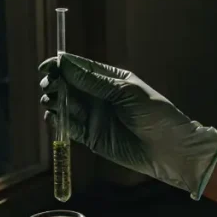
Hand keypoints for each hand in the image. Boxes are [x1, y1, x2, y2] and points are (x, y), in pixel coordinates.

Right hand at [39, 53, 216, 199]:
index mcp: (110, 79)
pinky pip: (69, 127)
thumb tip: (67, 65)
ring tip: (51, 100)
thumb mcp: (127, 93)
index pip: (80, 68)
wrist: (170, 150)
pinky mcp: (90, 137)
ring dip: (54, 101)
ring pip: (65, 105)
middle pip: (68, 85)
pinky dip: (58, 121)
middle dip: (55, 83)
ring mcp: (93, 116)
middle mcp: (98, 96)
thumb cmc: (156, 115)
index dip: (61, 65)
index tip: (47, 67)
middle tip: (48, 85)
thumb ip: (96, 82)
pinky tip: (53, 116)